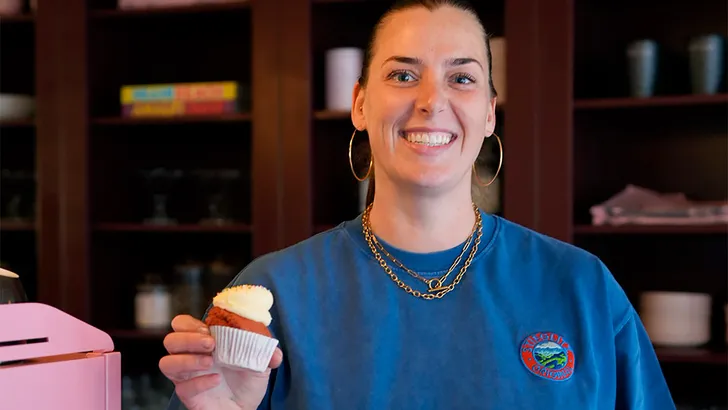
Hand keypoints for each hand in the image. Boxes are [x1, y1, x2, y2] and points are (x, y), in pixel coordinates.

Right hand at [159, 315, 282, 409]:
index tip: (208, 328)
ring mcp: (186, 376)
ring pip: (166, 363)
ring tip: (210, 362)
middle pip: (170, 341)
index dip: (189, 324)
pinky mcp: (187, 395)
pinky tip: (215, 380)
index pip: (181, 324)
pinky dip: (199, 382)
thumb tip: (276, 353)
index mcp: (203, 341)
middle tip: (211, 344)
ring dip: (187, 359)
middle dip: (188, 339)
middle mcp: (189, 356)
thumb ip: (267, 352)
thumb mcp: (261, 362)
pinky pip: (182, 387)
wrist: (246, 407)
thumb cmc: (247, 380)